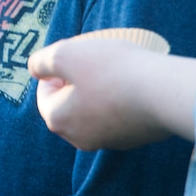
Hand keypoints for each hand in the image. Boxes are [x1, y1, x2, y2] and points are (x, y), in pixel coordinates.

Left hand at [28, 37, 175, 149]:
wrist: (161, 93)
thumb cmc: (109, 70)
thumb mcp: (64, 54)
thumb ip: (41, 61)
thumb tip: (34, 69)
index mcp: (59, 120)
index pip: (44, 95)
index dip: (52, 73)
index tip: (69, 58)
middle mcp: (80, 138)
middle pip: (67, 105)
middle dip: (73, 83)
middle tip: (88, 62)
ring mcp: (108, 141)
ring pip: (91, 112)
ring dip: (95, 91)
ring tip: (109, 70)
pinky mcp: (132, 138)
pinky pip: (115, 116)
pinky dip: (115, 100)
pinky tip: (127, 83)